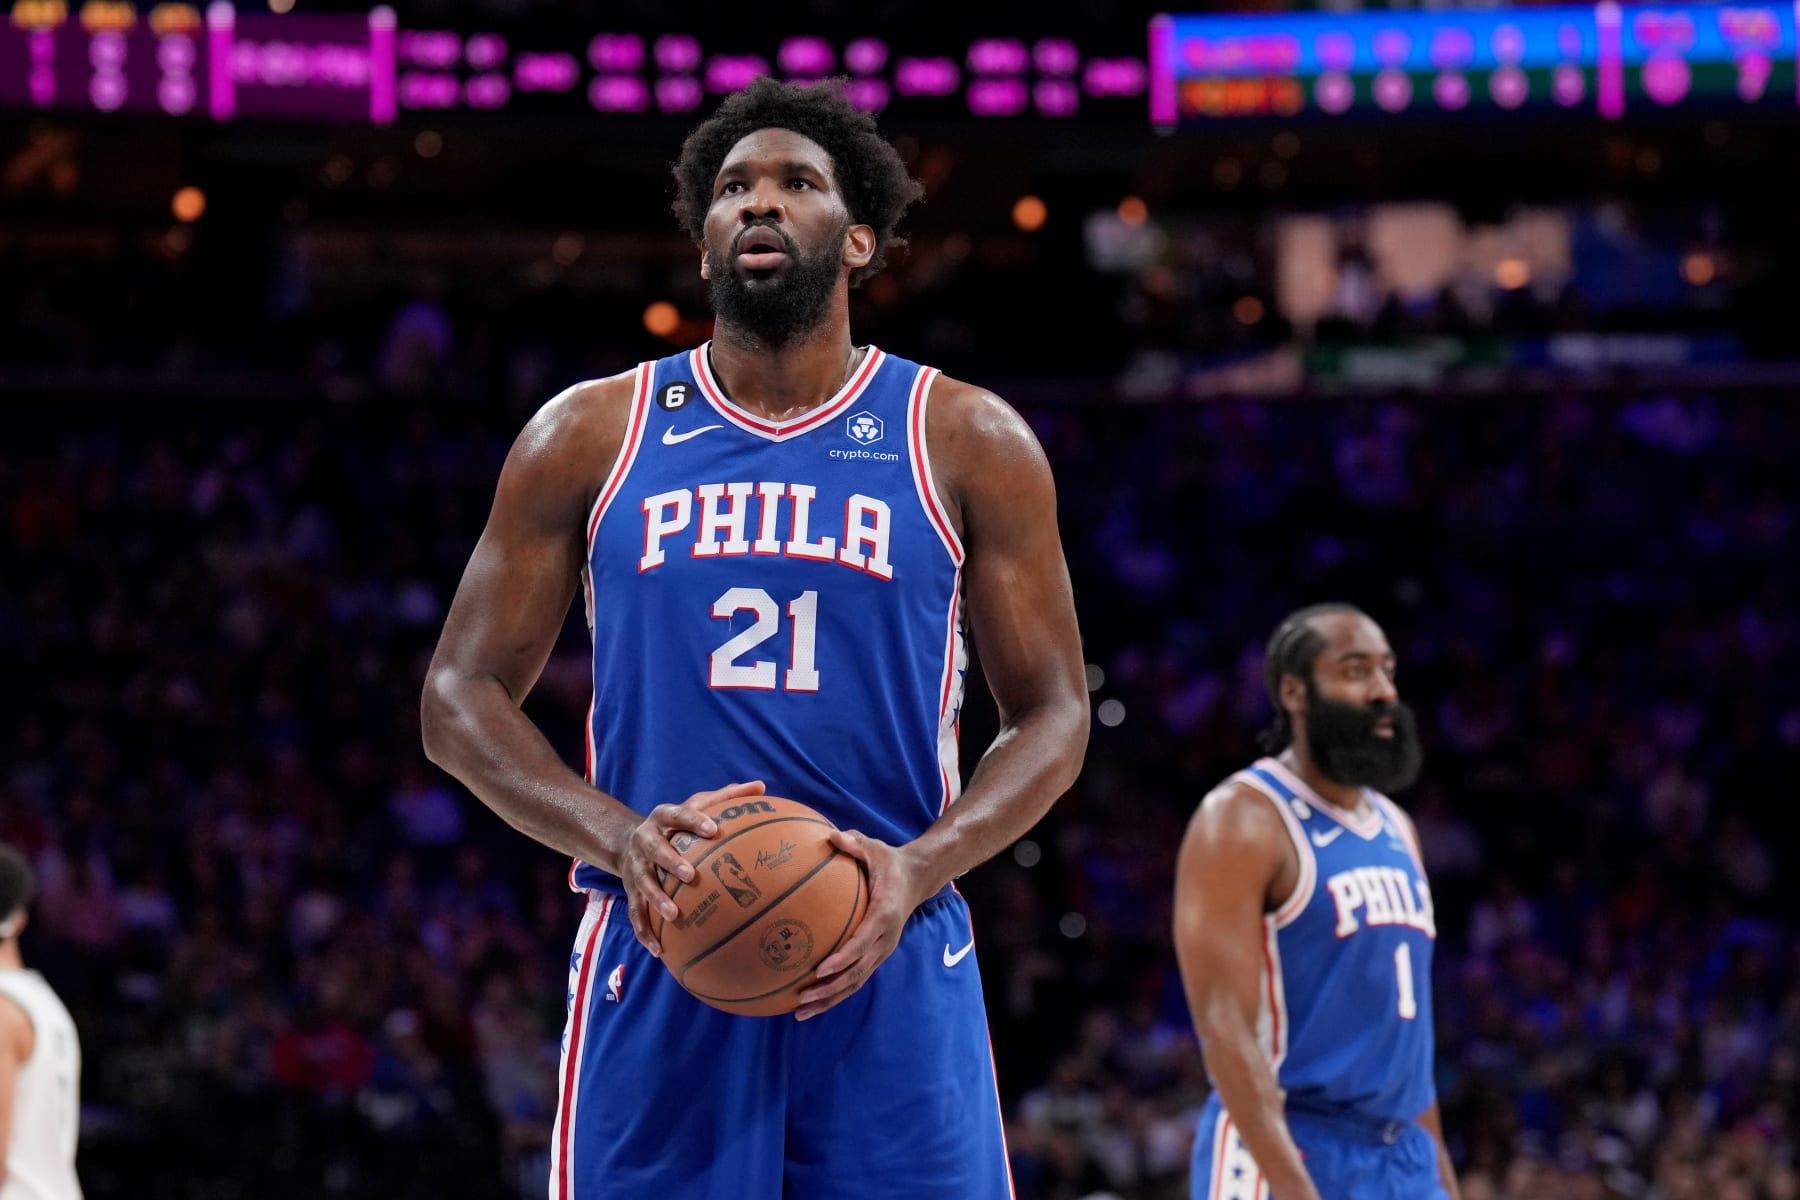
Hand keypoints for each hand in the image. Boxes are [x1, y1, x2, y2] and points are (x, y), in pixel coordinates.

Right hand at [620, 781, 764, 957]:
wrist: (628, 840)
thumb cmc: (677, 823)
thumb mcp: (697, 804)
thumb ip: (727, 797)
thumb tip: (761, 786)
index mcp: (664, 817)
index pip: (679, 814)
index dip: (694, 820)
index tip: (712, 829)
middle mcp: (645, 840)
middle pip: (656, 849)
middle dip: (671, 861)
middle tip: (691, 875)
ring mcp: (635, 866)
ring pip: (643, 883)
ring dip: (656, 899)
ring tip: (674, 916)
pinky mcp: (629, 889)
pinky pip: (635, 913)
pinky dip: (645, 932)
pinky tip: (660, 951)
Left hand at [794, 829, 934, 1020]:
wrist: (917, 879)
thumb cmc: (889, 862)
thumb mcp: (875, 848)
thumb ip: (854, 843)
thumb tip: (831, 835)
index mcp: (884, 915)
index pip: (863, 941)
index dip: (843, 957)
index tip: (821, 968)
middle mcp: (885, 939)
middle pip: (857, 971)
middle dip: (830, 988)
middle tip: (803, 997)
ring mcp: (882, 950)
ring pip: (856, 982)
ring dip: (830, 999)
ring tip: (801, 1011)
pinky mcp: (876, 955)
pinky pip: (855, 978)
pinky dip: (835, 992)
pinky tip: (812, 1001)